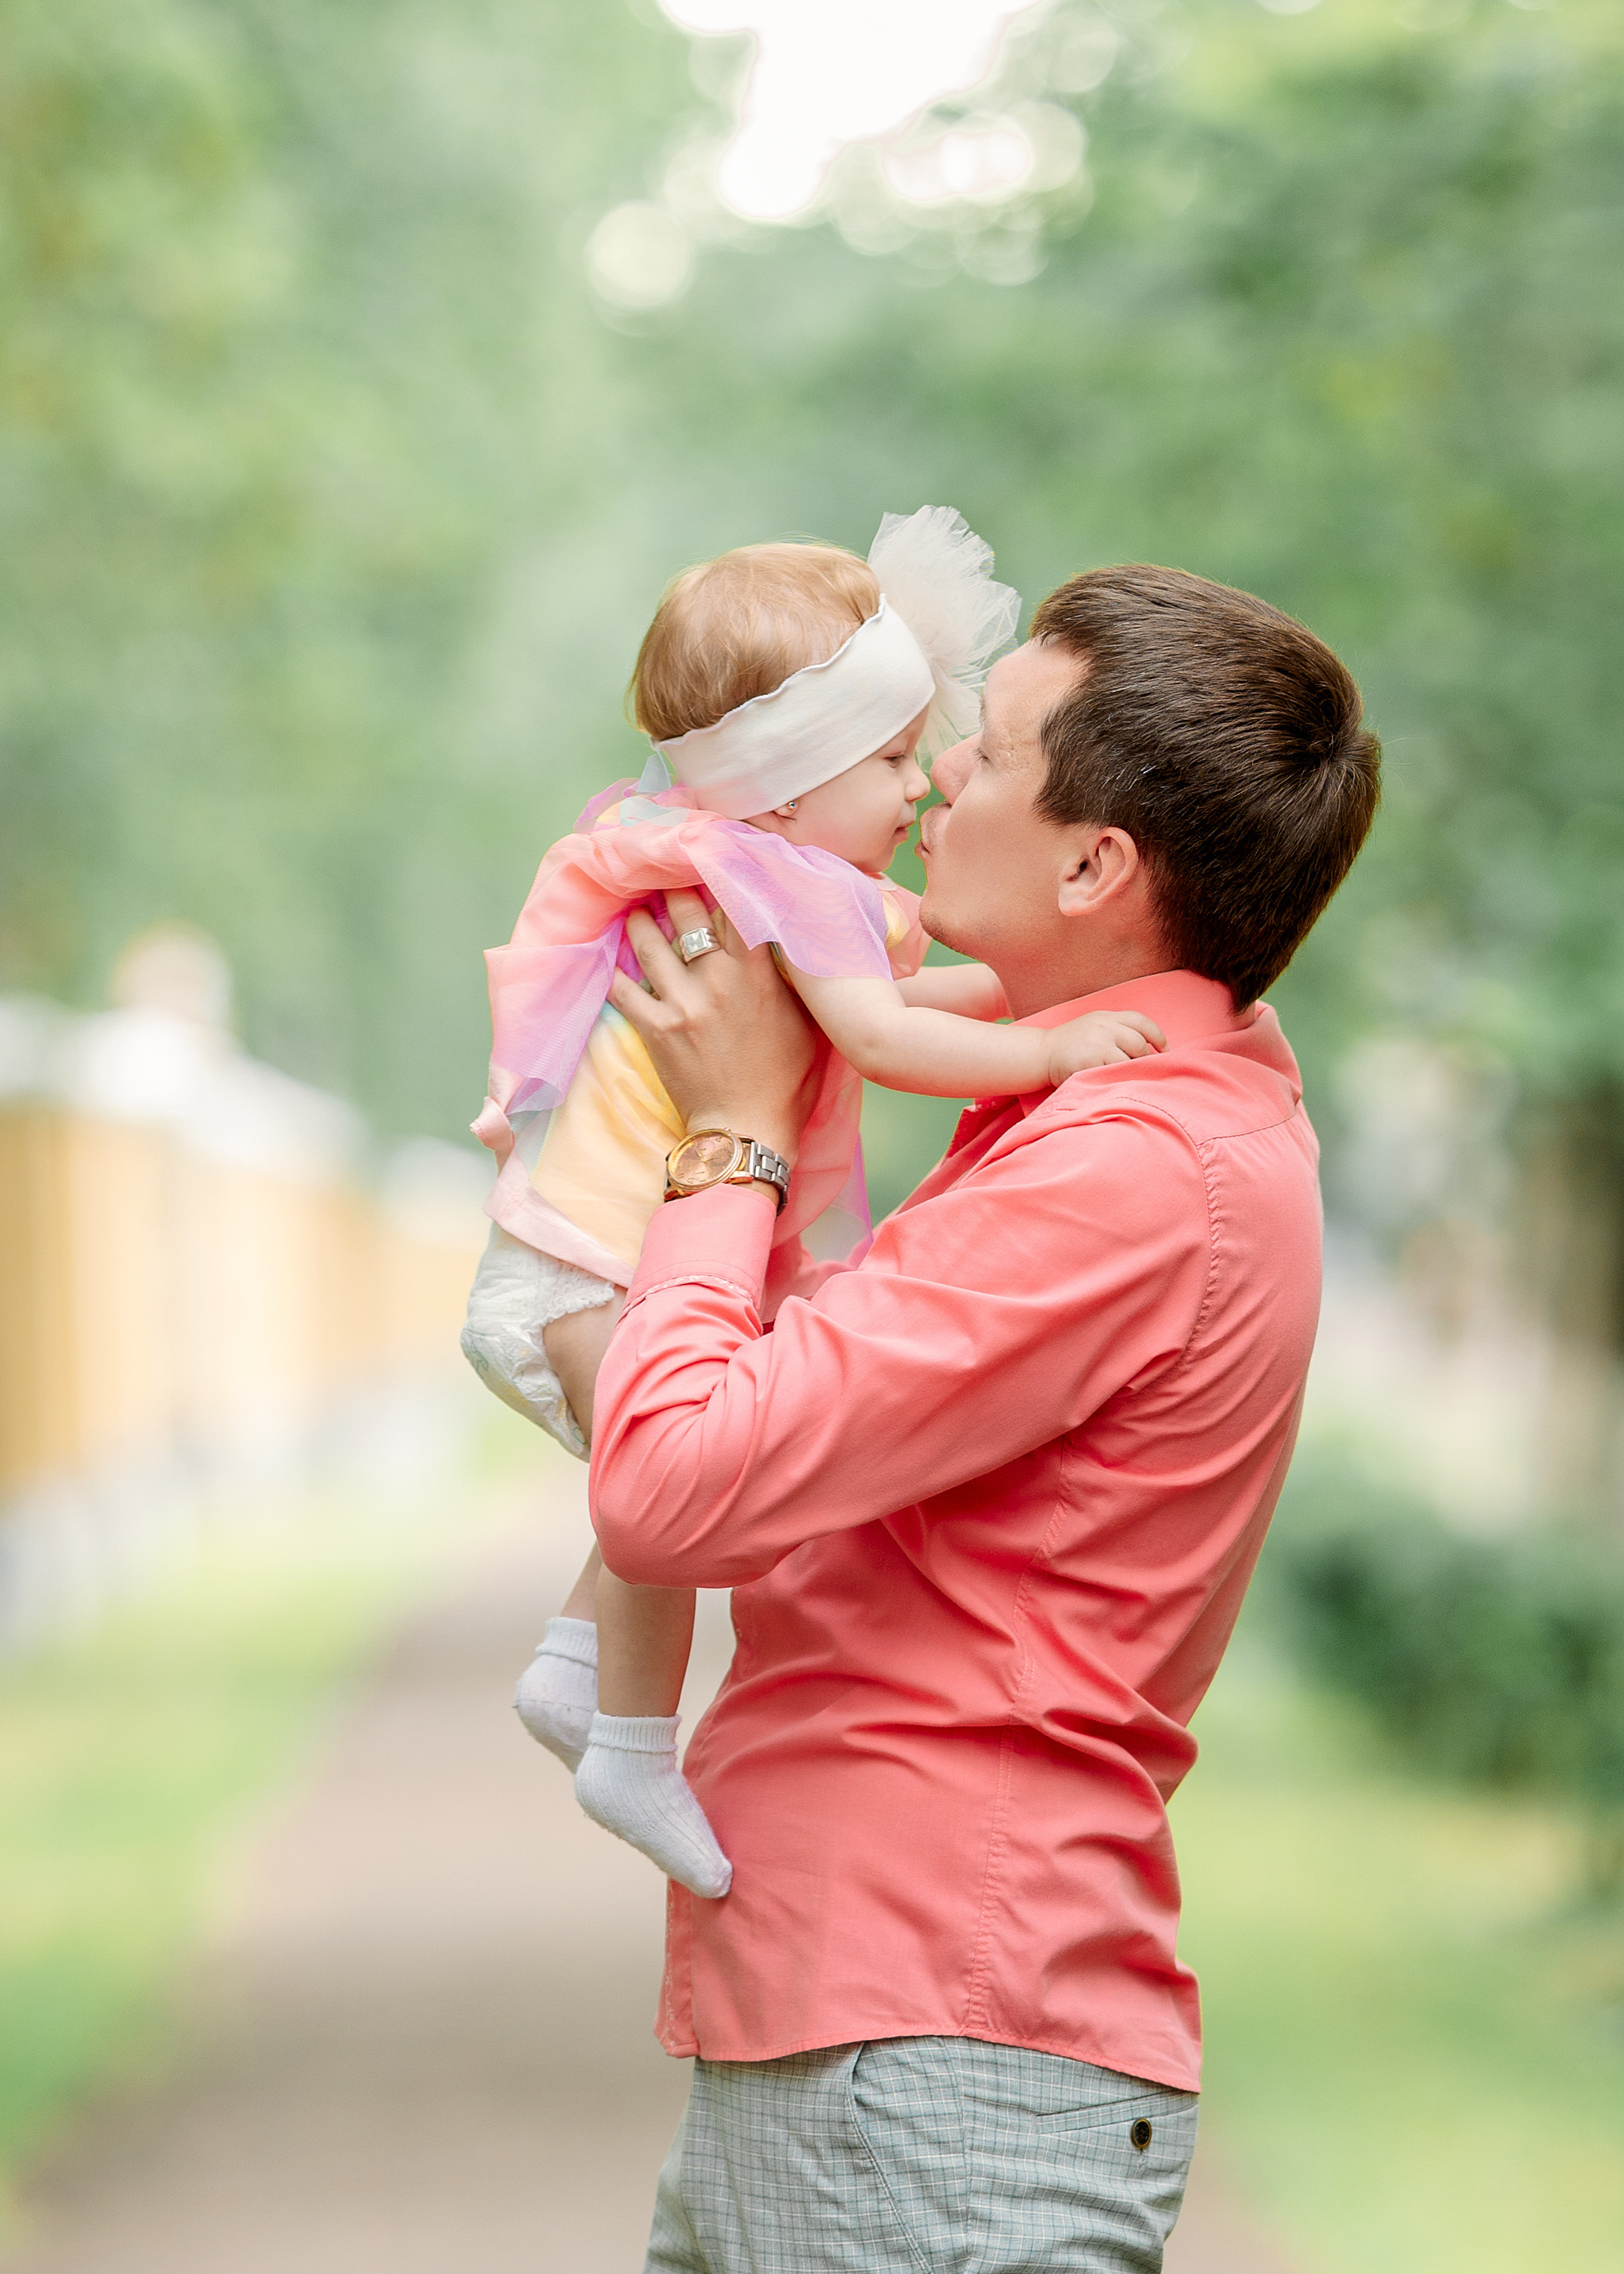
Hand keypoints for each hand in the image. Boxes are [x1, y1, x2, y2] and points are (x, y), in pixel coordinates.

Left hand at [607, 890, 819, 1163]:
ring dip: (642, 921)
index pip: (737, 908)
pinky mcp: (655, 1030)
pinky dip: (617, 972)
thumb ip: (792, 978)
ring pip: (652, 945)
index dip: (724, 877)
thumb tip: (789, 942)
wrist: (746, 1130)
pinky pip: (626, 990)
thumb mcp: (805, 1022)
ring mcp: (681, 1004)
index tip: (714, 856)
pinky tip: (612, 958)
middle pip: (689, 916)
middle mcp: (716, 982)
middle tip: (666, 871)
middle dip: (676, 888)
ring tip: (637, 907)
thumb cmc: (786, 1081)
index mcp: (756, 976)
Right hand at [1044, 1010, 1165, 1083]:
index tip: (1165, 1050)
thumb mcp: (1093, 1026)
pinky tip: (1117, 1084)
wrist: (1041, 1053)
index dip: (1157, 1037)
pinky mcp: (1091, 1061)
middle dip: (1144, 1059)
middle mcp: (1104, 1026)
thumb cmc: (1070, 1044)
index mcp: (1107, 1016)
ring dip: (1133, 1072)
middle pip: (1139, 1043)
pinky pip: (1115, 1073)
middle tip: (1141, 1071)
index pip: (1141, 1022)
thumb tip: (1147, 1047)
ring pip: (1129, 1060)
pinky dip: (1120, 1080)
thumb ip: (1116, 1030)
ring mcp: (1098, 1044)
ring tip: (1129, 1080)